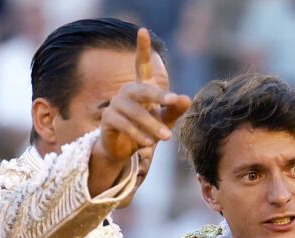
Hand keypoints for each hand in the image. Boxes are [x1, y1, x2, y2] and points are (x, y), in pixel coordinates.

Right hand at [89, 29, 189, 191]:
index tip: (142, 30)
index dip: (142, 48)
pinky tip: (148, 143)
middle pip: (143, 90)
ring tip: (166, 137)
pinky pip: (124, 124)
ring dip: (152, 124)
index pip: (140, 65)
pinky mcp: (108, 119)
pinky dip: (137, 134)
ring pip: (135, 111)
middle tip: (174, 101)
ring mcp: (115, 104)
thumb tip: (186, 98)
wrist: (126, 151)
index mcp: (141, 88)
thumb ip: (175, 110)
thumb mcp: (165, 121)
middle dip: (160, 95)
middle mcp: (127, 92)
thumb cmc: (148, 130)